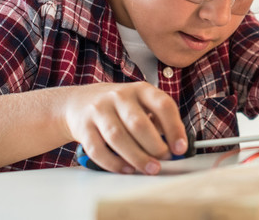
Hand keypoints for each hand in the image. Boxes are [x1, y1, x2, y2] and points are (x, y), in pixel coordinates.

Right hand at [63, 82, 186, 174]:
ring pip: (118, 137)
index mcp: (141, 90)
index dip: (175, 128)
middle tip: (164, 159)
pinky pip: (97, 149)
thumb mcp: (141, 103)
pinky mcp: (83, 127)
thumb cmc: (119, 107)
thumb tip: (176, 147)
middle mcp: (120, 97)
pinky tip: (127, 169)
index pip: (163, 106)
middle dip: (155, 146)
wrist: (78, 102)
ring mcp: (99, 111)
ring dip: (137, 157)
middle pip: (139, 124)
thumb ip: (158, 121)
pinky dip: (114, 163)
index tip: (180, 148)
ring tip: (150, 168)